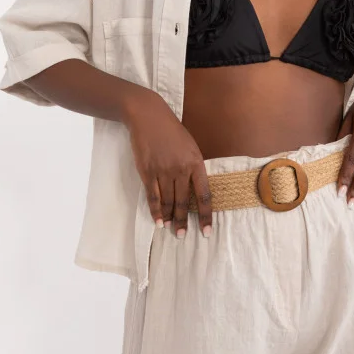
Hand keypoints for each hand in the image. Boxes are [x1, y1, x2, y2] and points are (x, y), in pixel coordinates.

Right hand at [122, 88, 211, 237]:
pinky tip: (158, 221)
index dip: (206, 215)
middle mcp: (181, 169)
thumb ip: (194, 168)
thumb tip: (195, 190)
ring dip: (170, 218)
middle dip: (184, 221)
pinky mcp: (147, 171)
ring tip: (171, 230)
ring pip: (168, 201)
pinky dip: (155, 210)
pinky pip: (152, 196)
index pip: (204, 195)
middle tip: (183, 236)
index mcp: (196, 163)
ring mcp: (163, 171)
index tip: (206, 231)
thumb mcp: (190, 147)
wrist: (148, 116)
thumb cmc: (172, 131)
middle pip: (184, 202)